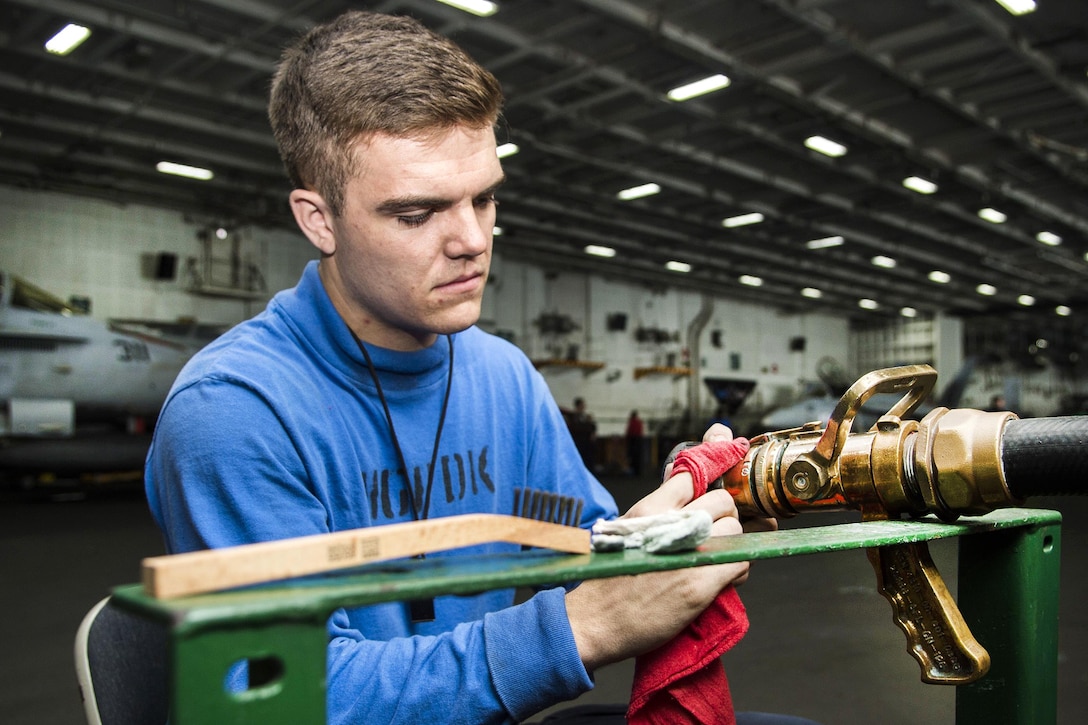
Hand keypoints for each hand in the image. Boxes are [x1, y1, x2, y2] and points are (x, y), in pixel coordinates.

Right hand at [565, 423, 748, 671]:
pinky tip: (720, 579)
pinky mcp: (700, 583)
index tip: (718, 488)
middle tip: (714, 535)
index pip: (693, 476)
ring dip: (732, 545)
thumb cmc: (609, 576)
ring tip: (715, 560)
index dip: (710, 479)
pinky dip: (736, 570)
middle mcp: (670, 524)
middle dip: (724, 517)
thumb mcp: (627, 528)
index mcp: (650, 507)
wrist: (595, 621)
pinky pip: (740, 563)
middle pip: (722, 502)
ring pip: (735, 531)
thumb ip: (658, 505)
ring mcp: (688, 553)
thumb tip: (682, 477)